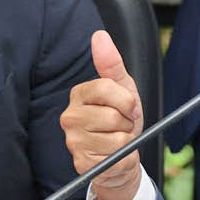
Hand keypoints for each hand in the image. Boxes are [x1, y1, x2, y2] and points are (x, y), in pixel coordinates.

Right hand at [61, 31, 142, 199]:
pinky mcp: (82, 163)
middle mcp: (70, 116)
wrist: (121, 155)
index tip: (130, 108)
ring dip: (126, 141)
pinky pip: (116, 157)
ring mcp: (73, 141)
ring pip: (117, 138)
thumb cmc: (120, 119)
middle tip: (122, 126)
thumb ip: (111, 63)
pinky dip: (123, 157)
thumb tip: (99, 36)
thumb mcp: (122, 88)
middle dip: (127, 123)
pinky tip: (113, 155)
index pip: (106, 88)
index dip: (126, 100)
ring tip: (117, 140)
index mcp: (79, 94)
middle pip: (113, 115)